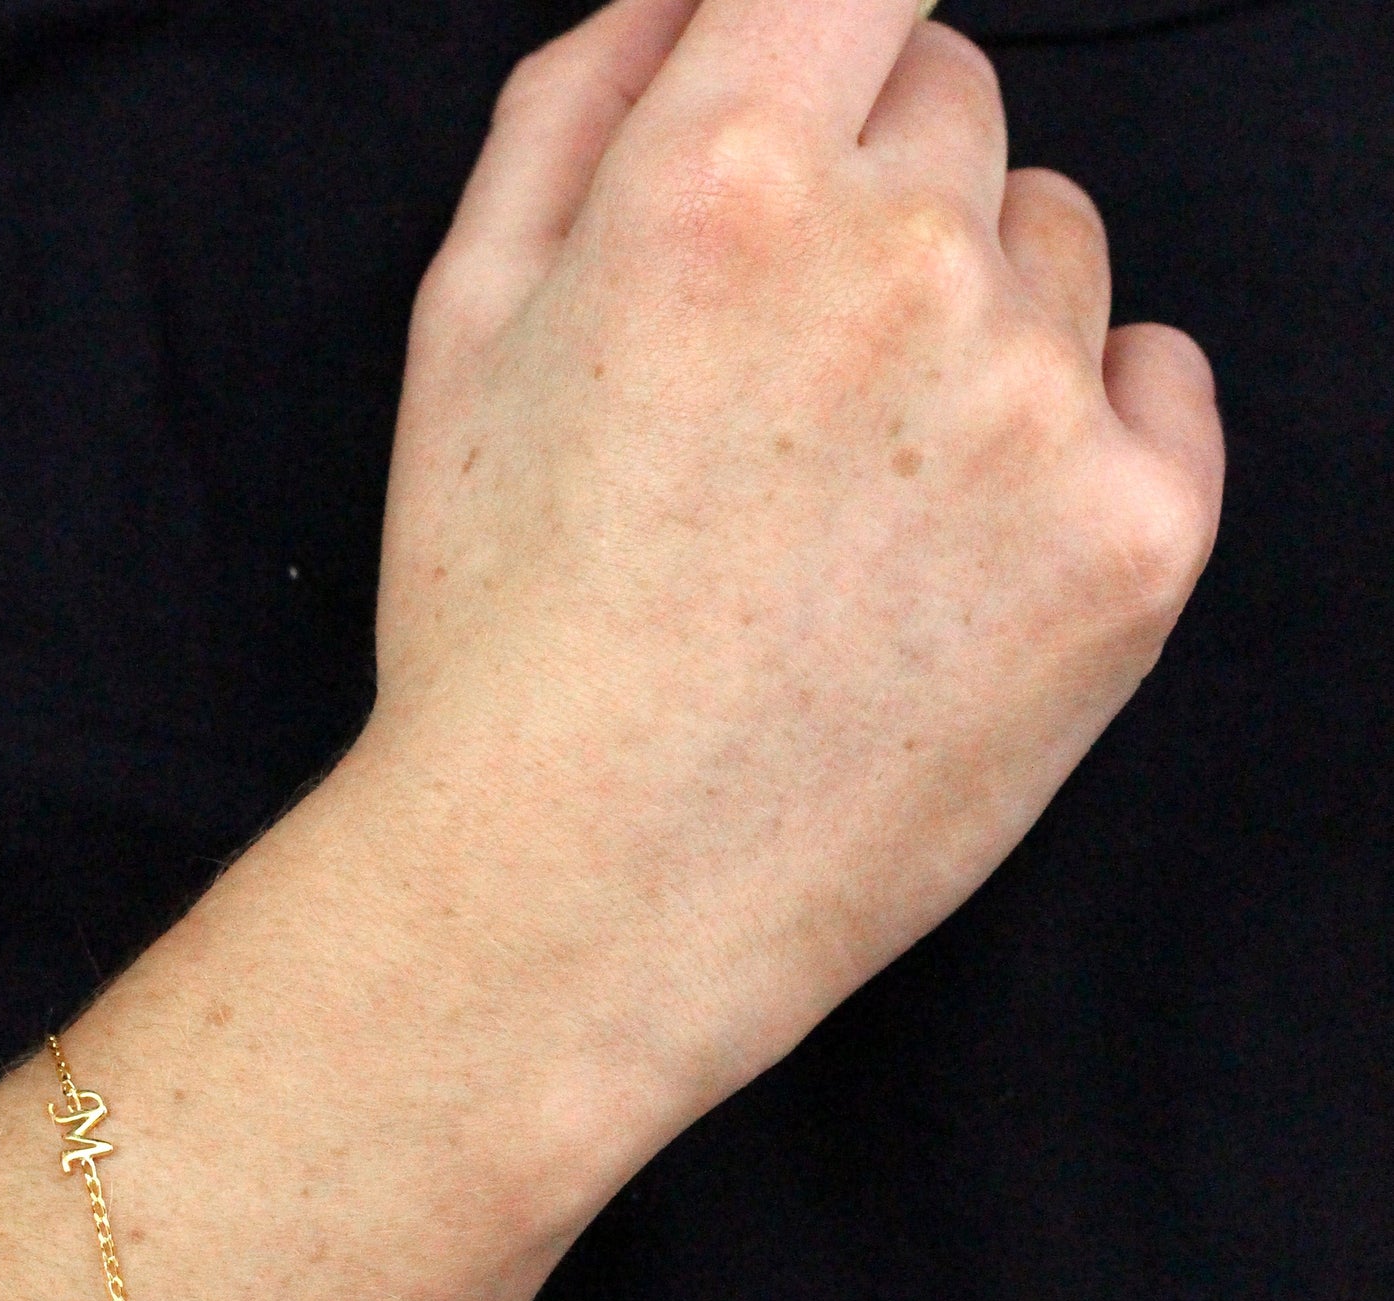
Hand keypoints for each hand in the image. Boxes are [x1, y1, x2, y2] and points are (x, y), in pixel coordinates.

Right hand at [358, 0, 1222, 1129]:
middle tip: (782, 379)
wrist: (580, 893)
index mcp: (725, 179)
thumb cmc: (500, 631)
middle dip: (880, 192)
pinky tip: (961, 542)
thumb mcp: (459, 335)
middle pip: (959, 102)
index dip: (839, 17)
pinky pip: (1161, 383)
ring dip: (977, 319)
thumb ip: (571, 105)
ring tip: (853, 498)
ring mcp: (1038, 404)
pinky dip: (1083, 428)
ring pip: (1058, 248)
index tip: (828, 87)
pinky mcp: (1133, 545)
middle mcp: (904, 258)